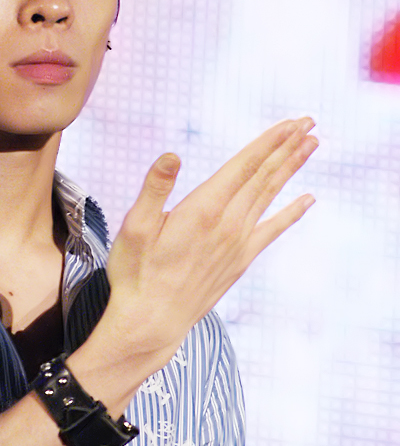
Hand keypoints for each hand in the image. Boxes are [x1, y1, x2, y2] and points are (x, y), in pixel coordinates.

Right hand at [100, 117, 317, 374]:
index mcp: (202, 210)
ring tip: (311, 145)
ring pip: (270, 196)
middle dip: (287, 147)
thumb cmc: (136, 273)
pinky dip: (291, 213)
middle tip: (309, 122)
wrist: (152, 323)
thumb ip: (154, 189)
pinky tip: (308, 200)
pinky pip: (272, 230)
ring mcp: (238, 244)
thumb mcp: (133, 228)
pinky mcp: (240, 261)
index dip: (268, 142)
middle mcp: (228, 224)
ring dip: (290, 169)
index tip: (291, 122)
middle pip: (263, 176)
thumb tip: (172, 155)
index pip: (243, 166)